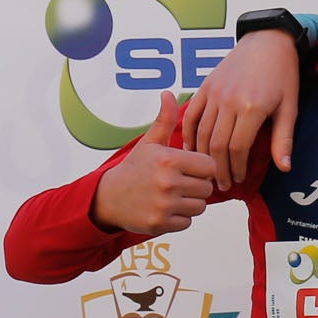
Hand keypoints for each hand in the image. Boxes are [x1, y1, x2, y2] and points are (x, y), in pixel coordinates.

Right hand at [92, 92, 220, 234]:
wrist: (108, 198)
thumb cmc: (134, 168)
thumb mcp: (149, 143)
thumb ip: (165, 120)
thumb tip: (168, 94)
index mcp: (168, 160)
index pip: (210, 166)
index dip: (202, 167)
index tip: (190, 167)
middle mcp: (167, 182)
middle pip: (207, 188)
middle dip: (197, 185)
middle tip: (180, 182)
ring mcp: (164, 205)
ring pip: (200, 206)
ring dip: (190, 202)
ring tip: (173, 195)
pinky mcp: (160, 223)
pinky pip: (188, 222)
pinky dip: (180, 217)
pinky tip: (166, 208)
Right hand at [180, 28, 301, 186]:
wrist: (268, 42)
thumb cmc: (283, 74)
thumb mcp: (289, 108)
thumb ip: (283, 139)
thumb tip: (284, 168)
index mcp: (252, 107)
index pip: (237, 148)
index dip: (237, 168)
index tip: (239, 179)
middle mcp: (229, 100)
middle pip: (216, 144)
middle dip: (218, 168)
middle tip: (221, 184)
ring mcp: (214, 92)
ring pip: (201, 132)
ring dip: (203, 156)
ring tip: (208, 172)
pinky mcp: (205, 86)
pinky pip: (191, 114)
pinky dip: (188, 133)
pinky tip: (190, 149)